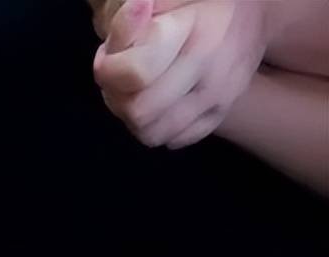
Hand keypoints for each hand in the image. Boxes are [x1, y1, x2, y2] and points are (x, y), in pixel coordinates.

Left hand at [93, 0, 269, 148]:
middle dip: (118, 98)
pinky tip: (160, 102)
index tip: (109, 56)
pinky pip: (174, 140)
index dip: (109, 69)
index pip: (135, 74)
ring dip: (135, 117)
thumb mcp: (165, 0)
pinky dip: (159, 127)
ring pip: (153, 134)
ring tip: (139, 90)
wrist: (250, 11)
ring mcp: (221, 97)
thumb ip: (137, 18)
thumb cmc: (195, 3)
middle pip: (139, 113)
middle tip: (122, 77)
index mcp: (198, 33)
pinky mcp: (221, 114)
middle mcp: (213, 70)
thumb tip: (137, 10)